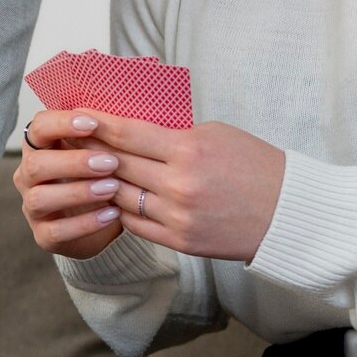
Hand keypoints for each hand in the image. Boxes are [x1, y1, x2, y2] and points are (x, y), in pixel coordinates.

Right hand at [14, 110, 128, 258]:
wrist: (101, 221)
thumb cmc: (100, 177)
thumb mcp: (102, 152)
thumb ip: (103, 136)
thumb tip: (123, 116)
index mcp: (40, 148)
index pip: (38, 128)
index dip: (61, 124)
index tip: (93, 124)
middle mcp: (28, 176)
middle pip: (36, 164)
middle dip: (74, 162)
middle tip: (110, 163)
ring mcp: (32, 207)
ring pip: (40, 198)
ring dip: (78, 192)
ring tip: (113, 189)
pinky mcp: (43, 235)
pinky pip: (56, 231)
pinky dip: (85, 223)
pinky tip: (112, 214)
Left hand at [75, 112, 286, 262]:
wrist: (289, 213)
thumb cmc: (255, 165)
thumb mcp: (216, 134)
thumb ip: (172, 134)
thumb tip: (130, 130)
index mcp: (189, 151)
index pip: (128, 134)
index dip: (97, 124)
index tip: (76, 115)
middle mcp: (179, 185)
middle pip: (118, 165)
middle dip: (89, 150)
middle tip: (68, 139)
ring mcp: (178, 217)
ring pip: (120, 196)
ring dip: (99, 183)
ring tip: (82, 170)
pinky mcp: (180, 242)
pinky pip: (135, 224)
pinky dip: (120, 209)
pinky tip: (109, 197)